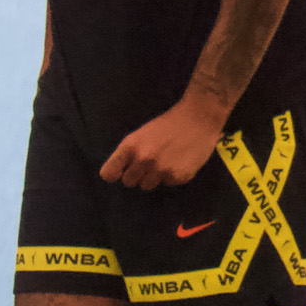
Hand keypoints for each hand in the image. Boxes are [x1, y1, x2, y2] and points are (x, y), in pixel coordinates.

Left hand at [99, 101, 224, 189]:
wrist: (197, 119)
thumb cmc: (167, 125)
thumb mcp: (140, 135)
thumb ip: (129, 153)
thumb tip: (118, 172)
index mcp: (129, 147)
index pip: (108, 173)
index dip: (114, 173)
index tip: (119, 172)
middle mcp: (142, 160)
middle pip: (128, 182)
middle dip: (136, 175)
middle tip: (147, 164)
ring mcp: (161, 170)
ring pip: (147, 185)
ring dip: (154, 177)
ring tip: (165, 161)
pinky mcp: (179, 177)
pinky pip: (168, 184)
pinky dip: (172, 176)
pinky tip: (179, 162)